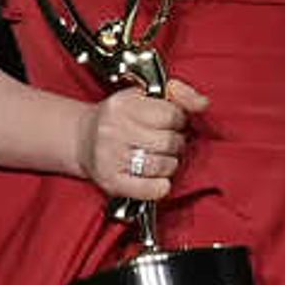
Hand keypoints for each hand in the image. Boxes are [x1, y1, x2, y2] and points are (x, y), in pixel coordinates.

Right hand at [78, 80, 207, 202]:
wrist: (81, 139)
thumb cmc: (119, 119)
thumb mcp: (143, 96)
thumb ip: (177, 94)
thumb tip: (203, 103)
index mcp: (123, 104)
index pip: (171, 114)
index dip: (178, 120)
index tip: (170, 123)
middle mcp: (113, 129)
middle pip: (169, 142)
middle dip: (175, 144)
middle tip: (166, 143)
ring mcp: (110, 157)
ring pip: (163, 166)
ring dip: (169, 165)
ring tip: (160, 159)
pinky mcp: (111, 181)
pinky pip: (149, 189)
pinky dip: (160, 187)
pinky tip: (158, 179)